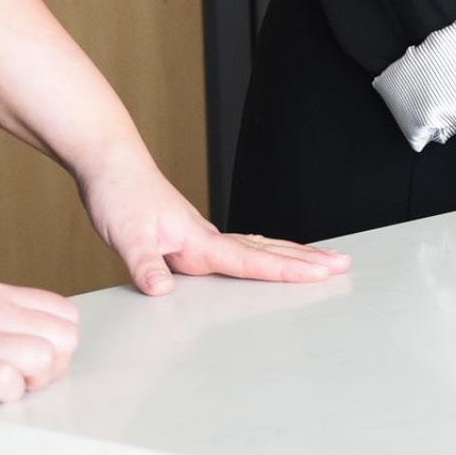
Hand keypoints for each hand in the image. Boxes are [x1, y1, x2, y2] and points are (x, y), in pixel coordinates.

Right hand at [0, 282, 81, 420]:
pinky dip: (5, 396)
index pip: (65, 315)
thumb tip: (31, 343)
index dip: (58, 345)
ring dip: (33, 382)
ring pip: (43, 357)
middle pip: (65, 338)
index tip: (34, 364)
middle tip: (24, 382)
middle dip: (54, 366)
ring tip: (4, 391)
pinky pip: (4, 382)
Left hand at [80, 156, 348, 295]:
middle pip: (268, 250)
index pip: (251, 259)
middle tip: (343, 264)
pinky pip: (240, 248)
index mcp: (198, 239)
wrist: (111, 164)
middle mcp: (207, 236)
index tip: (321, 273)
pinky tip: (268, 253)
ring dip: (291, 254)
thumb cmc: (119, 196)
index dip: (287, 269)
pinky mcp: (192, 236)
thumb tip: (162, 290)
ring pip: (258, 247)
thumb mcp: (125, 235)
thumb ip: (145, 265)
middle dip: (306, 259)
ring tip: (322, 260)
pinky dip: (263, 252)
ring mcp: (202, 235)